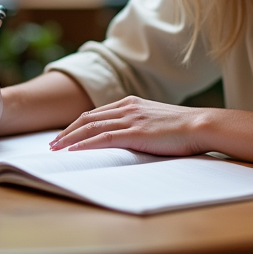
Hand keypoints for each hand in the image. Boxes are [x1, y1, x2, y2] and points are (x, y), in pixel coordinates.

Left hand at [49, 96, 207, 156]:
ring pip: (91, 127)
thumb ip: (139, 124)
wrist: (201, 124)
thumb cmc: (183, 127)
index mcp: (131, 103)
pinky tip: (73, 151)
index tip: (64, 135)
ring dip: (69, 139)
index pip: (96, 113)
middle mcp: (127, 107)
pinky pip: (104, 138)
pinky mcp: (136, 133)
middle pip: (87, 118)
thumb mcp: (156, 121)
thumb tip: (128, 137)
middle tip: (52, 144)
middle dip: (67, 131)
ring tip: (55, 149)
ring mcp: (131, 119)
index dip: (76, 125)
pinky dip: (85, 144)